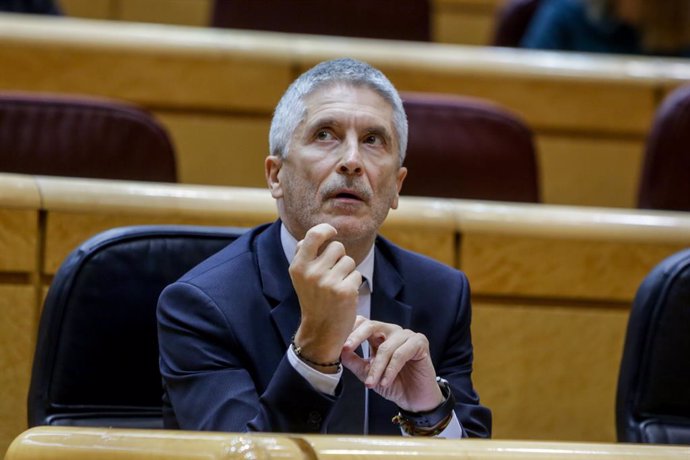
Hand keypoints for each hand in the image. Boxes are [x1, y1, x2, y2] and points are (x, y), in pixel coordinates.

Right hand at [290, 223, 361, 368]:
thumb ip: (306, 254)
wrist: (320, 330)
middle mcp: (312, 273)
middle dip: (339, 257)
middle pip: (337, 247)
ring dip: (347, 271)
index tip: (332, 231)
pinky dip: (353, 283)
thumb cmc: (313, 298)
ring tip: (337, 285)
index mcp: (298, 266)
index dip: (326, 229)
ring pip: (348, 260)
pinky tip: (344, 295)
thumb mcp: (301, 276)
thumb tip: (320, 232)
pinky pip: (356, 274)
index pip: (314, 235)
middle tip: (332, 274)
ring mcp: (328, 282)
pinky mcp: (345, 291)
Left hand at [341, 316, 443, 411]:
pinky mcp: (420, 343)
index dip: (349, 330)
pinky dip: (391, 370)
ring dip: (376, 368)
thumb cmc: (393, 384)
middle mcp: (391, 331)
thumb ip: (353, 361)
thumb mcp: (367, 373)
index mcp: (378, 335)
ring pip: (386, 347)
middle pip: (371, 326)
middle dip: (356, 337)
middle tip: (345, 349)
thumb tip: (338, 352)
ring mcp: (406, 335)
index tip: (336, 343)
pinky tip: (385, 382)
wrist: (414, 399)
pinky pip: (401, 354)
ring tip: (370, 384)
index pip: (361, 323)